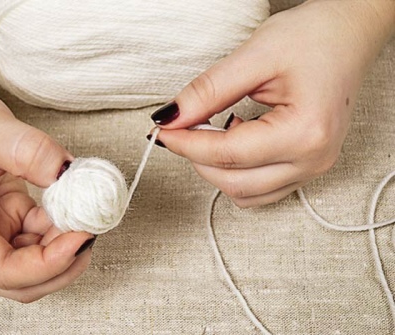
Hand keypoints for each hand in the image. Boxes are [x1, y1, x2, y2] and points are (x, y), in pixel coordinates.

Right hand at [0, 80, 92, 301]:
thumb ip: (28, 151)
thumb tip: (68, 174)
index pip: (1, 271)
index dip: (47, 264)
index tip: (81, 236)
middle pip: (21, 282)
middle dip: (61, 263)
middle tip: (91, 230)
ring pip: (35, 266)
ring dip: (64, 247)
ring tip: (84, 214)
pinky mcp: (7, 222)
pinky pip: (40, 240)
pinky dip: (60, 229)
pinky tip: (72, 206)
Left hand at [151, 0, 394, 206]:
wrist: (349, 35)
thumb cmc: (314, 38)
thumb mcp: (255, 56)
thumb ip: (208, 91)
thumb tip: (170, 118)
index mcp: (305, 133)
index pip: (227, 154)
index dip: (186, 143)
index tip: (161, 131)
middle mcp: (312, 160)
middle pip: (234, 183)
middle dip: (198, 158)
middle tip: (181, 127)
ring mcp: (313, 168)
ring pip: (245, 194)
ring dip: (216, 169)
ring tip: (210, 131)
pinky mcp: (307, 167)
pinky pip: (260, 190)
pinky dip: (235, 173)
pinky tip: (233, 140)